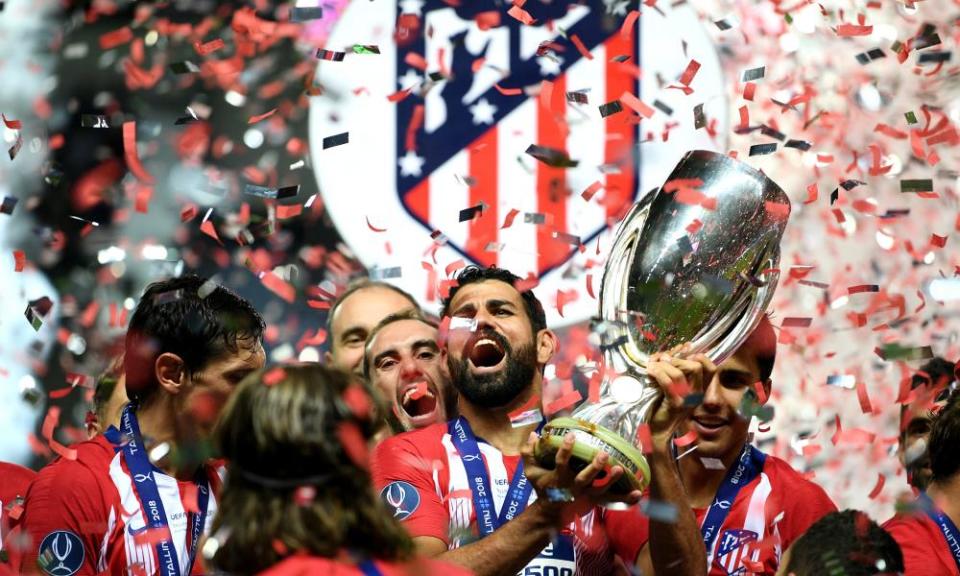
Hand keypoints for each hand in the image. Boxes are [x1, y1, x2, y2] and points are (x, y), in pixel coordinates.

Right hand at [520, 431, 642, 524]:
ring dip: (612, 480)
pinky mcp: (595, 501)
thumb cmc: (542, 488)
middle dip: (595, 466)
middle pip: (585, 477)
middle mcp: (574, 486)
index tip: (571, 435)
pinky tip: (639, 493)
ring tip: (620, 468)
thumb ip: (529, 453)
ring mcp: (586, 495)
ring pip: (601, 488)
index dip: (566, 449)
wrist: (550, 513)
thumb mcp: (531, 472)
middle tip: (603, 454)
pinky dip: (626, 498)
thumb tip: (533, 434)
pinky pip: (612, 500)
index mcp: (559, 477)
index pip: (561, 461)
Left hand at [646, 344, 716, 448]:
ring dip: (662, 365)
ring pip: (679, 373)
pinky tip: (649, 372)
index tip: (684, 352)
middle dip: (675, 359)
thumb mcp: (672, 386)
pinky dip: (657, 373)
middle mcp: (697, 395)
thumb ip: (675, 370)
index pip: (711, 369)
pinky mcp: (674, 405)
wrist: (655, 431)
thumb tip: (672, 351)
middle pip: (695, 366)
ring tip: (652, 367)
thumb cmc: (661, 406)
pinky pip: (668, 382)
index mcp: (699, 389)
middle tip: (661, 360)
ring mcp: (687, 400)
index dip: (700, 356)